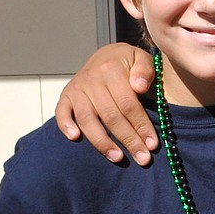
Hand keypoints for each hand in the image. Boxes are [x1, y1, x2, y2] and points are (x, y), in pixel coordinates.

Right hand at [55, 44, 156, 164]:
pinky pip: (61, 112)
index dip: (141, 125)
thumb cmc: (127, 62)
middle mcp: (91, 80)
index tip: (152, 144)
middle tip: (142, 159)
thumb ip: (144, 70)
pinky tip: (75, 138)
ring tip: (117, 157)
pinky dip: (66, 125)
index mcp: (111, 70)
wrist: (106, 55)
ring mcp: (77, 89)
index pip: (128, 104)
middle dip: (128, 140)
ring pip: (88, 120)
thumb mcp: (141, 58)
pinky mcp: (65, 96)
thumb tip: (139, 86)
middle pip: (111, 116)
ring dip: (102, 142)